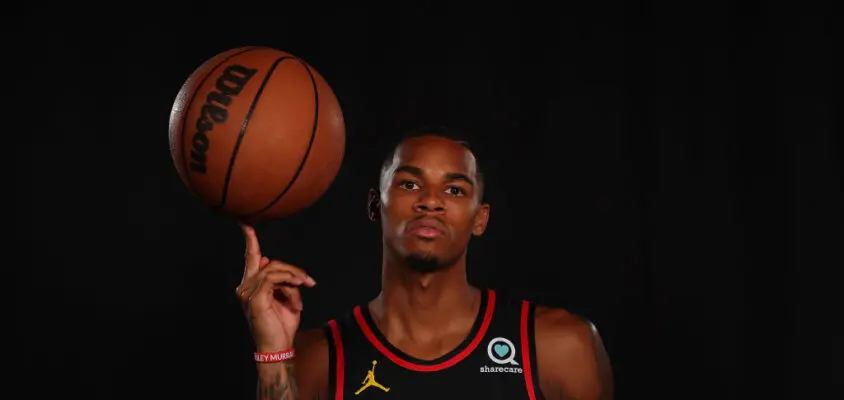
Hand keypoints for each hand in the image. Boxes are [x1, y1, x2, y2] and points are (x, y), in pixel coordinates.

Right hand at [236, 223, 315, 351]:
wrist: (279, 346)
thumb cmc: (282, 325)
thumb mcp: (287, 298)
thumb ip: (281, 280)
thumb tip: (270, 260)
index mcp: (251, 286)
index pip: (250, 259)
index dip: (250, 241)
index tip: (246, 225)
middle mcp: (245, 288)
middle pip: (270, 263)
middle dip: (292, 270)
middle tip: (307, 281)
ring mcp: (248, 293)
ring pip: (274, 269)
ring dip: (294, 277)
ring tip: (304, 287)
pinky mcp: (255, 298)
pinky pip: (273, 278)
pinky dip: (288, 280)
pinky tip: (298, 287)